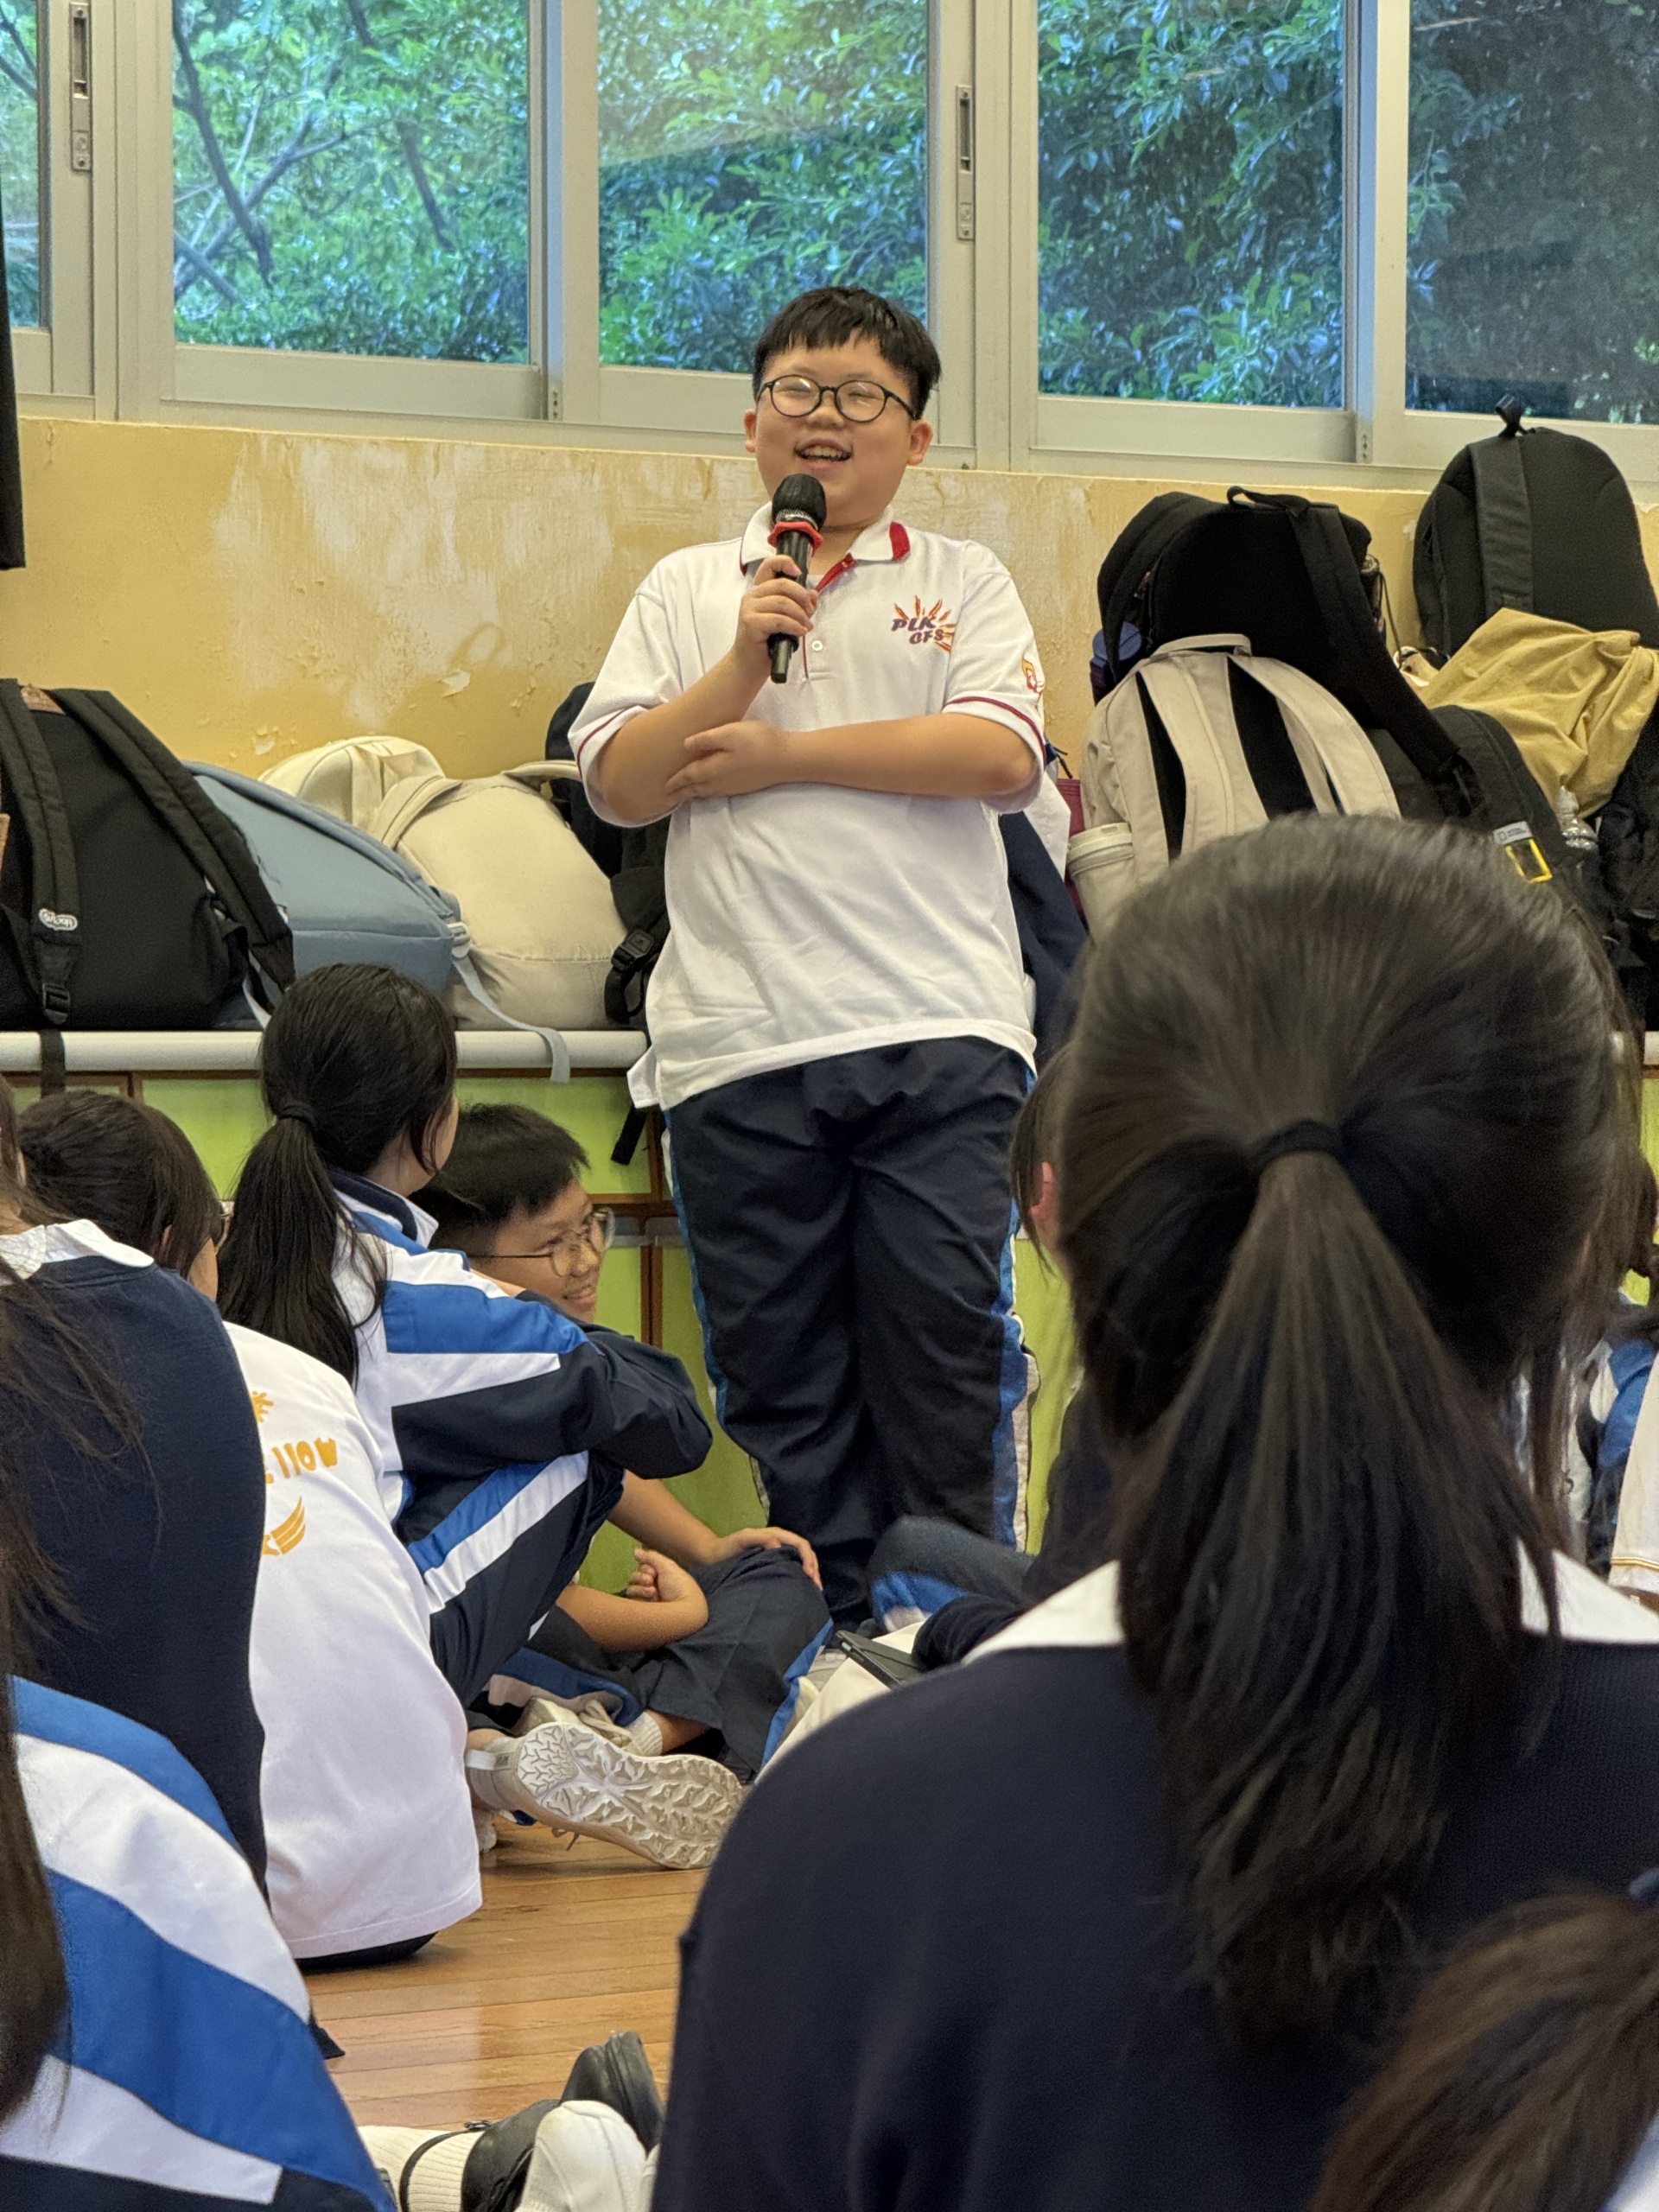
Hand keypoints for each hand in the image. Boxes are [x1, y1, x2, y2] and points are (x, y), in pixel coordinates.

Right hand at [626, 1547, 702, 1608]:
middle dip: (641, 1576)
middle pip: (635, 1575)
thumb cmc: (679, 1586)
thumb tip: (636, 1551)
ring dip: (640, 1586)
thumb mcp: (668, 1567)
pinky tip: (651, 1597)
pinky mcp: (643, 1609)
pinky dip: (639, 1594)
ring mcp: (648, 1598)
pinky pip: (632, 1598)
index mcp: (662, 1575)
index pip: (644, 1566)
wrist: (684, 1611)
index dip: (646, 1566)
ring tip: (652, 1590)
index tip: (654, 1571)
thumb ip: (651, 1557)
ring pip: (632, 1586)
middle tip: (651, 1580)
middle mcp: (654, 1585)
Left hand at [664, 721, 793, 804]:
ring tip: (683, 796)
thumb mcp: (729, 733)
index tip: (663, 786)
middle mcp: (720, 782)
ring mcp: (733, 786)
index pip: (688, 776)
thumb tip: (685, 745)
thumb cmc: (758, 742)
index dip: (675, 781)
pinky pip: (717, 793)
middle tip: (667, 799)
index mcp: (713, 769)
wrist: (787, 759)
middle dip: (680, 793)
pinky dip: (706, 793)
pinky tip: (709, 791)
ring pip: (706, 793)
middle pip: (695, 789)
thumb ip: (706, 739)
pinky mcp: (743, 786)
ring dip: (693, 794)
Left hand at [710, 1526, 821, 1589]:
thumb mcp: (742, 1539)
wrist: (712, 1557)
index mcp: (776, 1536)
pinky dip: (799, 1580)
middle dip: (814, 1569)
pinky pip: (791, 1571)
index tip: (810, 1575)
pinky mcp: (772, 1567)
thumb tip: (779, 1546)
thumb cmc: (727, 1547)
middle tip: (817, 1587)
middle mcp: (780, 1544)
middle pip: (804, 1554)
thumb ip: (759, 1539)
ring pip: (800, 1563)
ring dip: (810, 1576)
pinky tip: (801, 1591)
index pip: (800, 1544)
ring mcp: (776, 1556)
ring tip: (813, 1592)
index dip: (808, 1558)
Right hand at [731, 552, 817, 681]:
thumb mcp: (787, 619)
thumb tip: (813, 594)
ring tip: (806, 626)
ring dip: (801, 615)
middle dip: (803, 598)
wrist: (749, 665)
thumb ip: (799, 604)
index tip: (799, 571)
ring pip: (783, 603)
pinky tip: (800, 633)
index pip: (769, 565)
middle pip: (783, 585)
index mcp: (759, 590)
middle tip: (810, 612)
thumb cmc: (767, 642)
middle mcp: (752, 596)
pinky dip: (794, 626)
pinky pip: (779, 620)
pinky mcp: (751, 623)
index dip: (785, 562)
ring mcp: (749, 609)